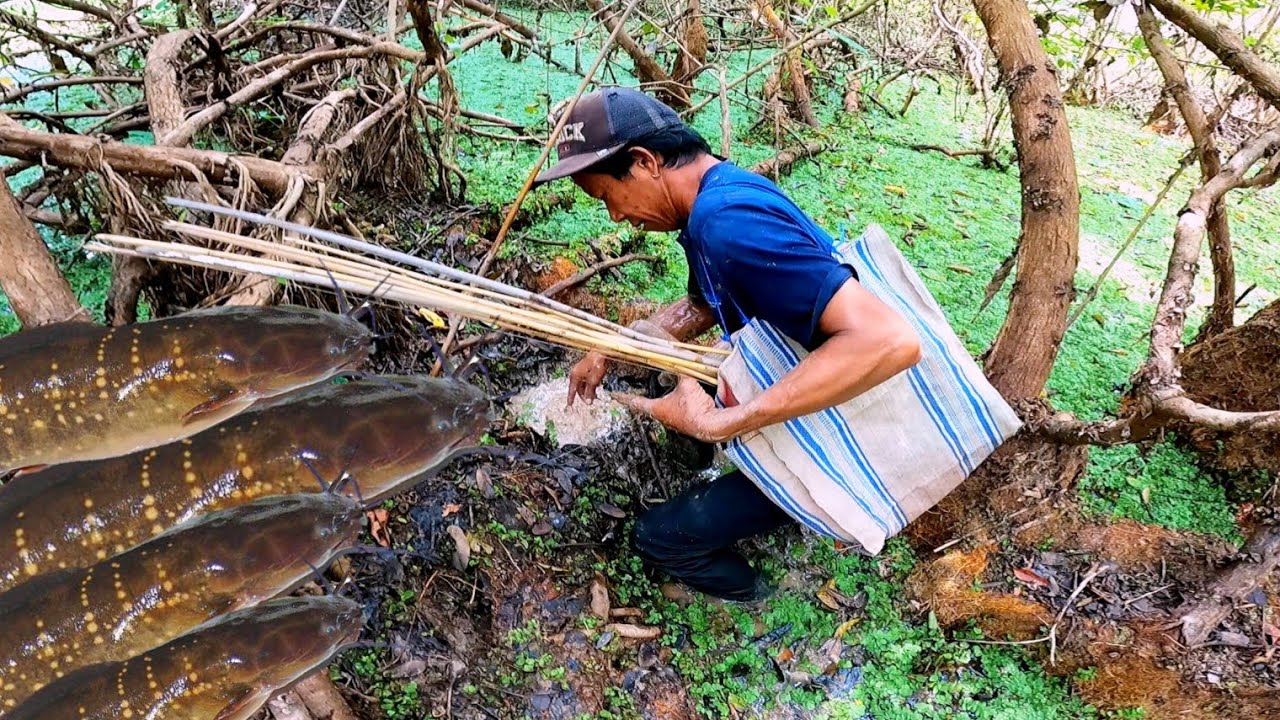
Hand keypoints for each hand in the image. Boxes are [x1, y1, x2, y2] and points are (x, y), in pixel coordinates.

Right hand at [567, 351, 609, 405]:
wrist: (602, 352)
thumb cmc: (597, 364)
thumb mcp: (593, 380)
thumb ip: (590, 391)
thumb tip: (588, 402)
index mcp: (575, 375)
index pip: (572, 390)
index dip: (571, 398)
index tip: (569, 405)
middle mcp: (577, 373)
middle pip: (578, 388)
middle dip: (584, 396)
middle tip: (589, 402)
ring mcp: (582, 371)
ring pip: (583, 385)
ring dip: (588, 391)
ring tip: (594, 397)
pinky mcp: (587, 369)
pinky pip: (587, 380)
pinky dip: (590, 386)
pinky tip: (595, 389)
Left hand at [613, 376, 743, 442]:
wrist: (712, 426)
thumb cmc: (695, 408)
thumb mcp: (687, 383)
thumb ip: (681, 369)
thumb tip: (680, 355)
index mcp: (657, 408)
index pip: (636, 402)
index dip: (625, 397)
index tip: (616, 395)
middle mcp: (663, 417)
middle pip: (650, 407)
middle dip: (646, 398)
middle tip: (641, 391)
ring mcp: (675, 422)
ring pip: (665, 410)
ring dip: (665, 402)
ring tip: (668, 394)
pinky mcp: (688, 423)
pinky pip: (679, 412)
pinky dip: (679, 404)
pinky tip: (687, 400)